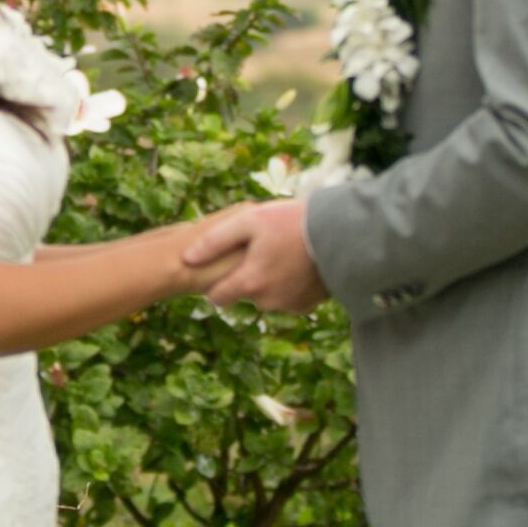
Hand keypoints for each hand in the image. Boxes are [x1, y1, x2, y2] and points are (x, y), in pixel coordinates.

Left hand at [182, 197, 327, 312]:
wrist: (341, 234)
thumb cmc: (292, 222)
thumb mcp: (250, 221)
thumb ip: (215, 240)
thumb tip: (187, 258)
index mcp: (250, 282)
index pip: (217, 296)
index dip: (216, 281)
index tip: (225, 266)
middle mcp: (267, 301)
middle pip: (243, 295)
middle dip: (246, 277)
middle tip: (261, 250)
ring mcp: (289, 305)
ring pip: (266, 297)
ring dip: (268, 282)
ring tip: (282, 254)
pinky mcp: (307, 305)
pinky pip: (287, 299)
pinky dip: (288, 286)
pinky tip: (296, 265)